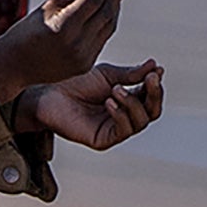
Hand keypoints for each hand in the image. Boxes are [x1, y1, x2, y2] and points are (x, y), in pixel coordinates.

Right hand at [0, 0, 136, 100]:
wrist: (14, 66)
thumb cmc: (27, 30)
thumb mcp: (48, 10)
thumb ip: (76, 2)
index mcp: (64, 27)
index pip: (93, 1)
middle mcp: (77, 44)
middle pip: (106, 13)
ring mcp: (83, 57)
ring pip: (108, 27)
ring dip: (115, 6)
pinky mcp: (86, 65)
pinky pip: (102, 39)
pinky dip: (107, 23)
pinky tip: (110, 8)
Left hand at [14, 60, 163, 150]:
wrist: (49, 93)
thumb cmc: (75, 82)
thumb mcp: (107, 75)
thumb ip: (131, 75)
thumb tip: (156, 67)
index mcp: (127, 99)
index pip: (150, 96)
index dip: (155, 85)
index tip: (156, 72)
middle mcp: (124, 116)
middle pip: (152, 111)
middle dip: (154, 95)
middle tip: (151, 79)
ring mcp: (114, 129)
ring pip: (141, 121)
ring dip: (133, 103)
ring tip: (116, 90)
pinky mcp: (103, 140)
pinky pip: (123, 131)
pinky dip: (121, 115)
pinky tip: (109, 102)